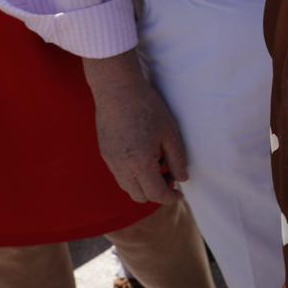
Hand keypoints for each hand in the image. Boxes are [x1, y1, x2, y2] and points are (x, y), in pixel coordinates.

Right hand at [84, 53, 187, 203]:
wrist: (117, 90)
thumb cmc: (148, 108)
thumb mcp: (170, 134)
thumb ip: (177, 160)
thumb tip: (182, 179)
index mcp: (140, 163)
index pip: (155, 194)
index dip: (170, 197)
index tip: (180, 193)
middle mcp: (121, 167)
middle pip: (139, 196)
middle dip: (156, 192)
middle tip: (169, 174)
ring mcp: (110, 161)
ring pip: (127, 187)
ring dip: (143, 184)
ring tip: (157, 163)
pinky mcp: (105, 154)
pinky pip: (119, 175)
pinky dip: (133, 175)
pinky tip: (143, 156)